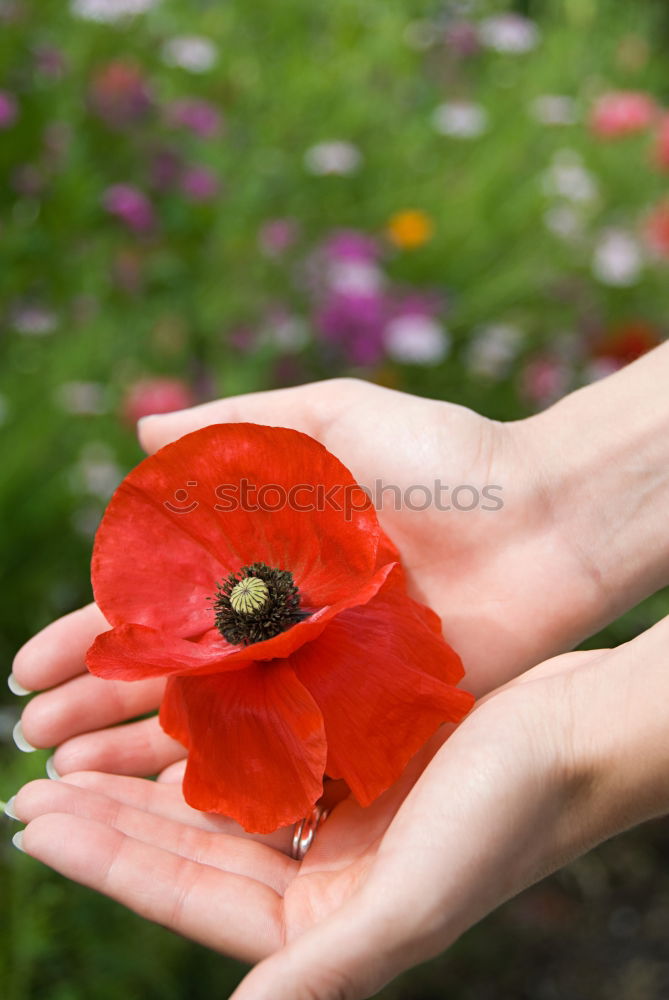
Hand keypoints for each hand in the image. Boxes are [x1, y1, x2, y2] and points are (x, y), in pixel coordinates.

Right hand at [12, 374, 612, 781]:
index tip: (30, 667)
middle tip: (32, 739)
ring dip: (146, 752)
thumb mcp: (333, 417)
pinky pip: (293, 750)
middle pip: (174, 673)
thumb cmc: (445, 455)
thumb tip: (136, 429)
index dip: (92, 633)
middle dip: (99, 705)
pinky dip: (236, 775)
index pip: (158, 604)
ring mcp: (323, 669)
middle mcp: (284, 618)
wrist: (545, 512)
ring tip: (75, 781)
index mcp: (266, 553)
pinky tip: (174, 805)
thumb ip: (237, 426)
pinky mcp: (370, 707)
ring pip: (219, 721)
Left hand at [13, 616, 668, 998]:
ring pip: (216, 797)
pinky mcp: (354, 761)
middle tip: (28, 785)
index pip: (189, 895)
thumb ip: (326, 971)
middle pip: (190, 847)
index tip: (33, 820)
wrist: (580, 733)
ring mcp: (337, 817)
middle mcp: (325, 877)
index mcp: (328, 927)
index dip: (106, 860)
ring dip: (146, 775)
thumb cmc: (512, 817)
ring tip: (76, 749)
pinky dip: (212, 731)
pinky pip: (262, 749)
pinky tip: (168, 707)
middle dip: (107, 820)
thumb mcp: (417, 904)